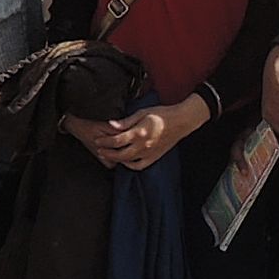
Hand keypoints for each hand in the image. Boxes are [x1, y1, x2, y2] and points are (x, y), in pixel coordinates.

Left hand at [77, 99, 198, 169]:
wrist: (181, 121)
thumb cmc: (162, 114)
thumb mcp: (142, 112)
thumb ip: (126, 121)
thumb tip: (111, 124)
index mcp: (138, 132)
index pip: (116, 141)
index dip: (104, 142)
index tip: (97, 140)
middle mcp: (142, 145)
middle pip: (119, 154)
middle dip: (106, 153)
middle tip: (98, 150)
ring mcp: (149, 153)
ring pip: (128, 161)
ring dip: (116, 159)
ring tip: (109, 155)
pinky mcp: (154, 157)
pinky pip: (139, 165)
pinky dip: (130, 165)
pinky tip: (125, 161)